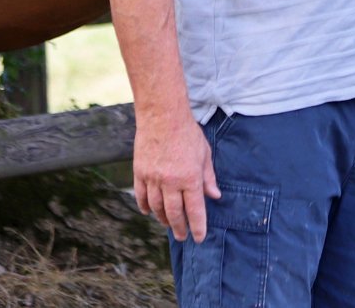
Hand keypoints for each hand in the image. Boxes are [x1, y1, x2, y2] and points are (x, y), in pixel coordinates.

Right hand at [132, 111, 220, 242]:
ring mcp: (153, 179)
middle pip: (174, 213)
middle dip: (179, 227)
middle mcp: (170, 182)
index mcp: (190, 177)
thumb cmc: (187, 134)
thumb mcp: (205, 154)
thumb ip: (209, 177)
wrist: (162, 117)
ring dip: (163, 218)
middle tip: (183, 236)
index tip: (199, 237)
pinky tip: (149, 212)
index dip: (198, 226)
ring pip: (156, 207)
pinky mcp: (139, 173)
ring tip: (169, 224)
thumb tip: (215, 196)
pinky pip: (141, 196)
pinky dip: (145, 207)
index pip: (195, 209)